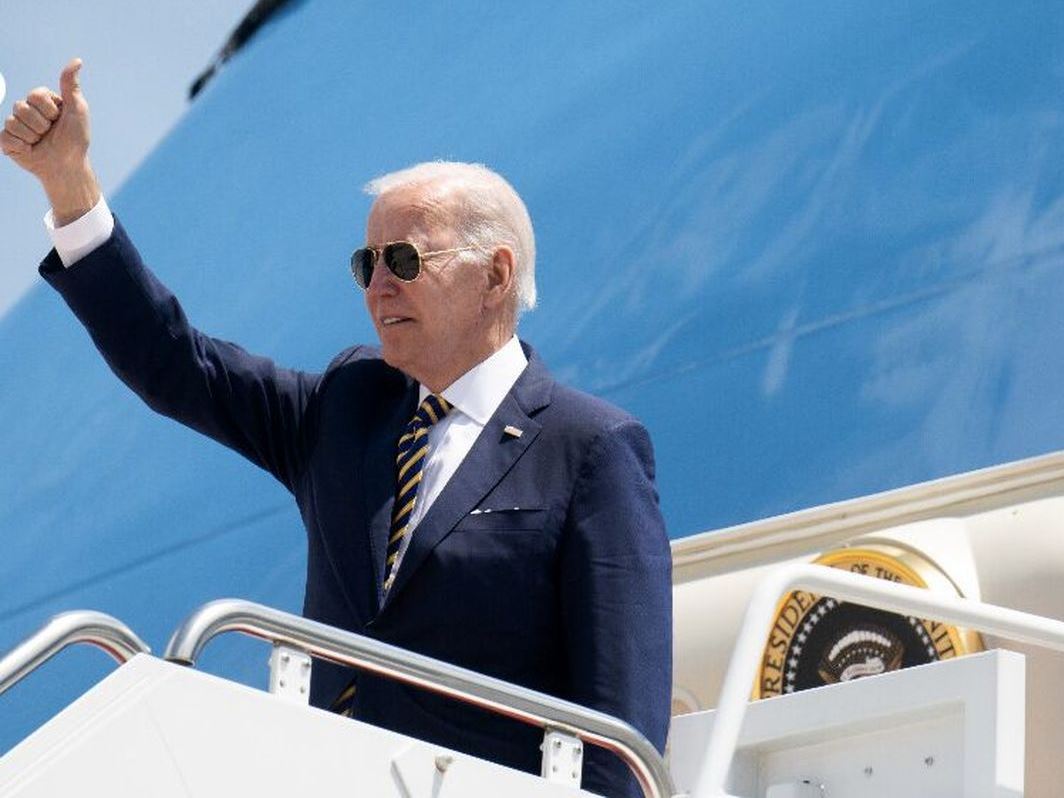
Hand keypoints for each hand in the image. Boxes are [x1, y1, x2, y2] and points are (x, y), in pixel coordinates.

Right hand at [2, 59, 99, 224]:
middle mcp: (26, 110)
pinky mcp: (8, 141)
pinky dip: (22, 146)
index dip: (49, 111)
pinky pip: (6, 137)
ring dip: (33, 136)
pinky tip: (31, 149)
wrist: (68, 166)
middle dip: (41, 124)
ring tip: (41, 142)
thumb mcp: (77, 110)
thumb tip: (77, 60)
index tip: (59, 120)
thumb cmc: (75, 139)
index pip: (35, 95)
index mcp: (41, 100)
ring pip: (14, 122)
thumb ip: (71, 85)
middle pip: (22, 107)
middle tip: (50, 133)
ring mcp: (16, 125)